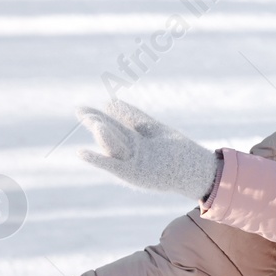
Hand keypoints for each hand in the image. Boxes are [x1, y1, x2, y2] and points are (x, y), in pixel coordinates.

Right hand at [76, 99, 219, 202]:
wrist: (195, 170)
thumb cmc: (174, 149)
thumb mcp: (152, 129)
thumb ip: (132, 116)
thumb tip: (109, 101)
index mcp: (133, 139)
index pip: (113, 123)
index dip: (98, 115)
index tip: (80, 108)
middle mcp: (130, 151)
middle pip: (110, 133)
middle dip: (96, 122)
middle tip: (80, 110)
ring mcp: (132, 162)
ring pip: (113, 146)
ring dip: (102, 135)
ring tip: (93, 122)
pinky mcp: (134, 174)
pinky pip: (113, 166)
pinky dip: (97, 160)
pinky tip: (81, 152)